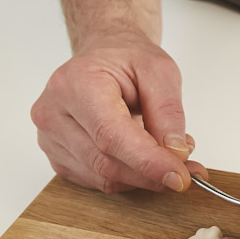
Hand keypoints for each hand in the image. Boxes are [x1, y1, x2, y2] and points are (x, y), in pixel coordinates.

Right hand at [30, 33, 205, 192]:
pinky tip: (142, 156)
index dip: (147, 162)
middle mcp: (53, 112)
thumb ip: (168, 112)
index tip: (180, 177)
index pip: (111, 135)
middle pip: (107, 162)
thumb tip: (175, 153)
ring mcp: (50, 138)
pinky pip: (98, 181)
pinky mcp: (58, 156)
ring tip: (167, 151)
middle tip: (189, 169)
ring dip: (143, 175)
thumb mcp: (160, 70)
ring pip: (104, 177)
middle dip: (153, 173)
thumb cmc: (126, 59)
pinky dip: (128, 177)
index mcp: (75, 84)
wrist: (102, 57)